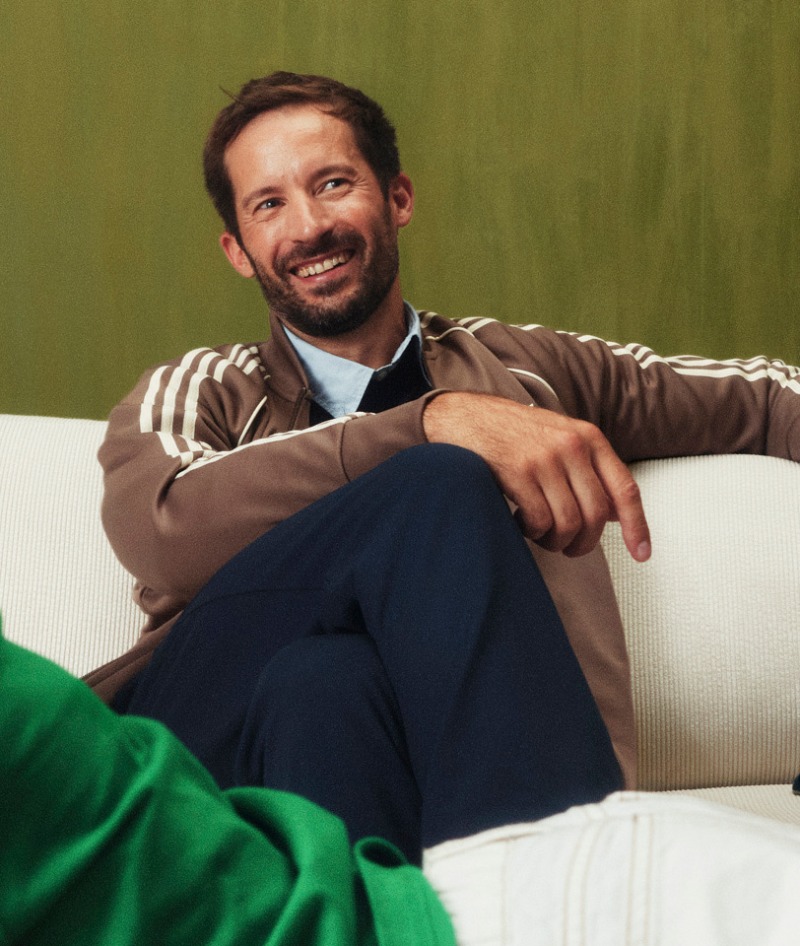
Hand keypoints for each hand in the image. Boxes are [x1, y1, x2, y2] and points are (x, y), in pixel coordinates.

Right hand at [422, 392, 650, 561]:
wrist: (465, 416)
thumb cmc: (512, 434)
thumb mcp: (559, 440)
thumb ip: (588, 471)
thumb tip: (614, 514)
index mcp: (589, 438)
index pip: (625, 489)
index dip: (636, 526)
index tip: (641, 554)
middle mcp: (572, 445)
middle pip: (595, 516)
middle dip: (582, 543)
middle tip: (566, 547)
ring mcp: (545, 458)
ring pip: (568, 523)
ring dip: (554, 540)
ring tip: (538, 532)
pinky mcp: (518, 472)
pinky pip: (539, 521)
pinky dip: (531, 531)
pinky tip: (519, 520)